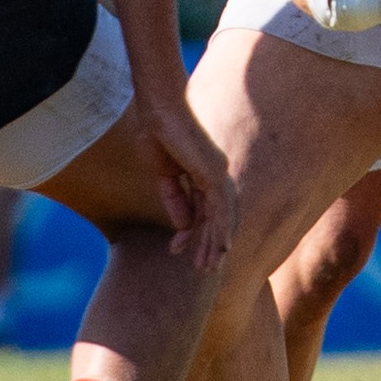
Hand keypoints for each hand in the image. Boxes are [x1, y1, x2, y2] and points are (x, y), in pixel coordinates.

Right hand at [135, 99, 234, 273]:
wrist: (157, 110)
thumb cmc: (157, 133)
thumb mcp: (164, 175)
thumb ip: (175, 199)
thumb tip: (185, 227)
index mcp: (203, 173)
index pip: (201, 211)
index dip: (190, 233)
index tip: (174, 250)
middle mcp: (216, 174)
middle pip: (217, 218)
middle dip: (209, 245)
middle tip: (204, 270)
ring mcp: (218, 173)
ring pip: (222, 218)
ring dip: (216, 245)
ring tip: (208, 269)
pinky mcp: (214, 173)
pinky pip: (221, 208)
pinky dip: (222, 230)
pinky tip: (222, 249)